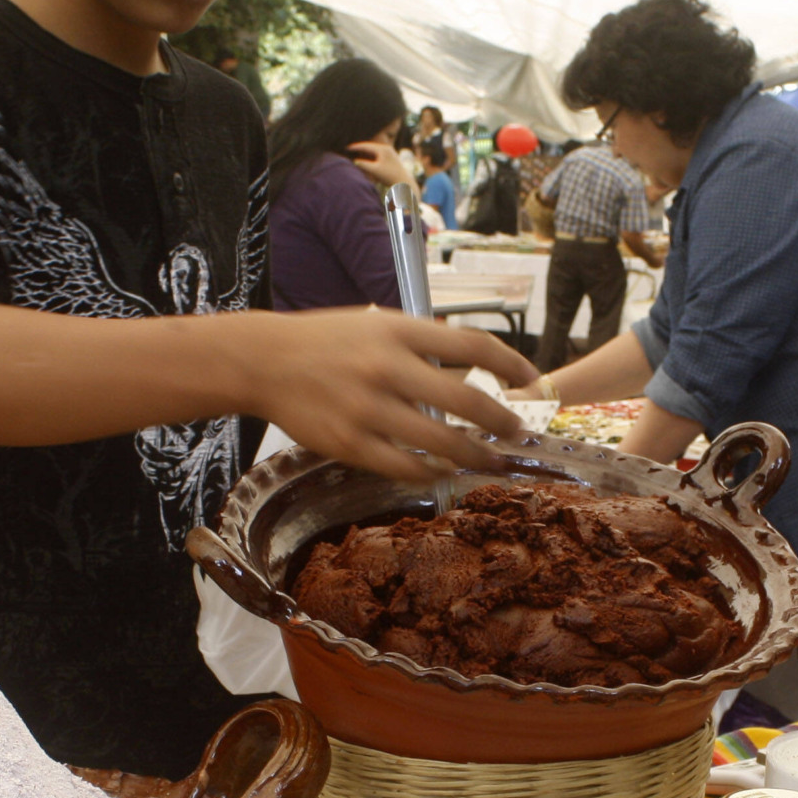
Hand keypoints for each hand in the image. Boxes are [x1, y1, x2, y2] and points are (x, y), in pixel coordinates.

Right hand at [246, 308, 535, 480]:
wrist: (264, 362)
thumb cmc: (325, 342)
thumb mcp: (376, 325)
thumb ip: (420, 345)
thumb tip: (472, 369)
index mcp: (399, 332)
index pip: (474, 345)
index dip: (512, 365)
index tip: (532, 382)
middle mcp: (388, 368)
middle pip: (466, 399)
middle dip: (502, 421)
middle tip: (518, 433)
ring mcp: (369, 408)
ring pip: (441, 442)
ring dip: (476, 455)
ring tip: (493, 461)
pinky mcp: (349, 443)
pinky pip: (404, 466)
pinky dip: (432, 473)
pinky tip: (445, 472)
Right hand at [345, 140, 406, 187]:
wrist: (404, 182)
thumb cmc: (389, 177)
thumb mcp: (374, 171)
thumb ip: (364, 165)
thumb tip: (355, 161)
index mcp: (383, 149)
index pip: (366, 146)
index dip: (356, 147)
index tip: (347, 148)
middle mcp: (387, 148)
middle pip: (370, 147)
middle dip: (360, 148)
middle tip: (350, 149)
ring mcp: (390, 152)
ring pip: (375, 150)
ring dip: (366, 151)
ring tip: (357, 152)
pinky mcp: (392, 157)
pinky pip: (379, 154)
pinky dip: (372, 155)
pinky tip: (368, 157)